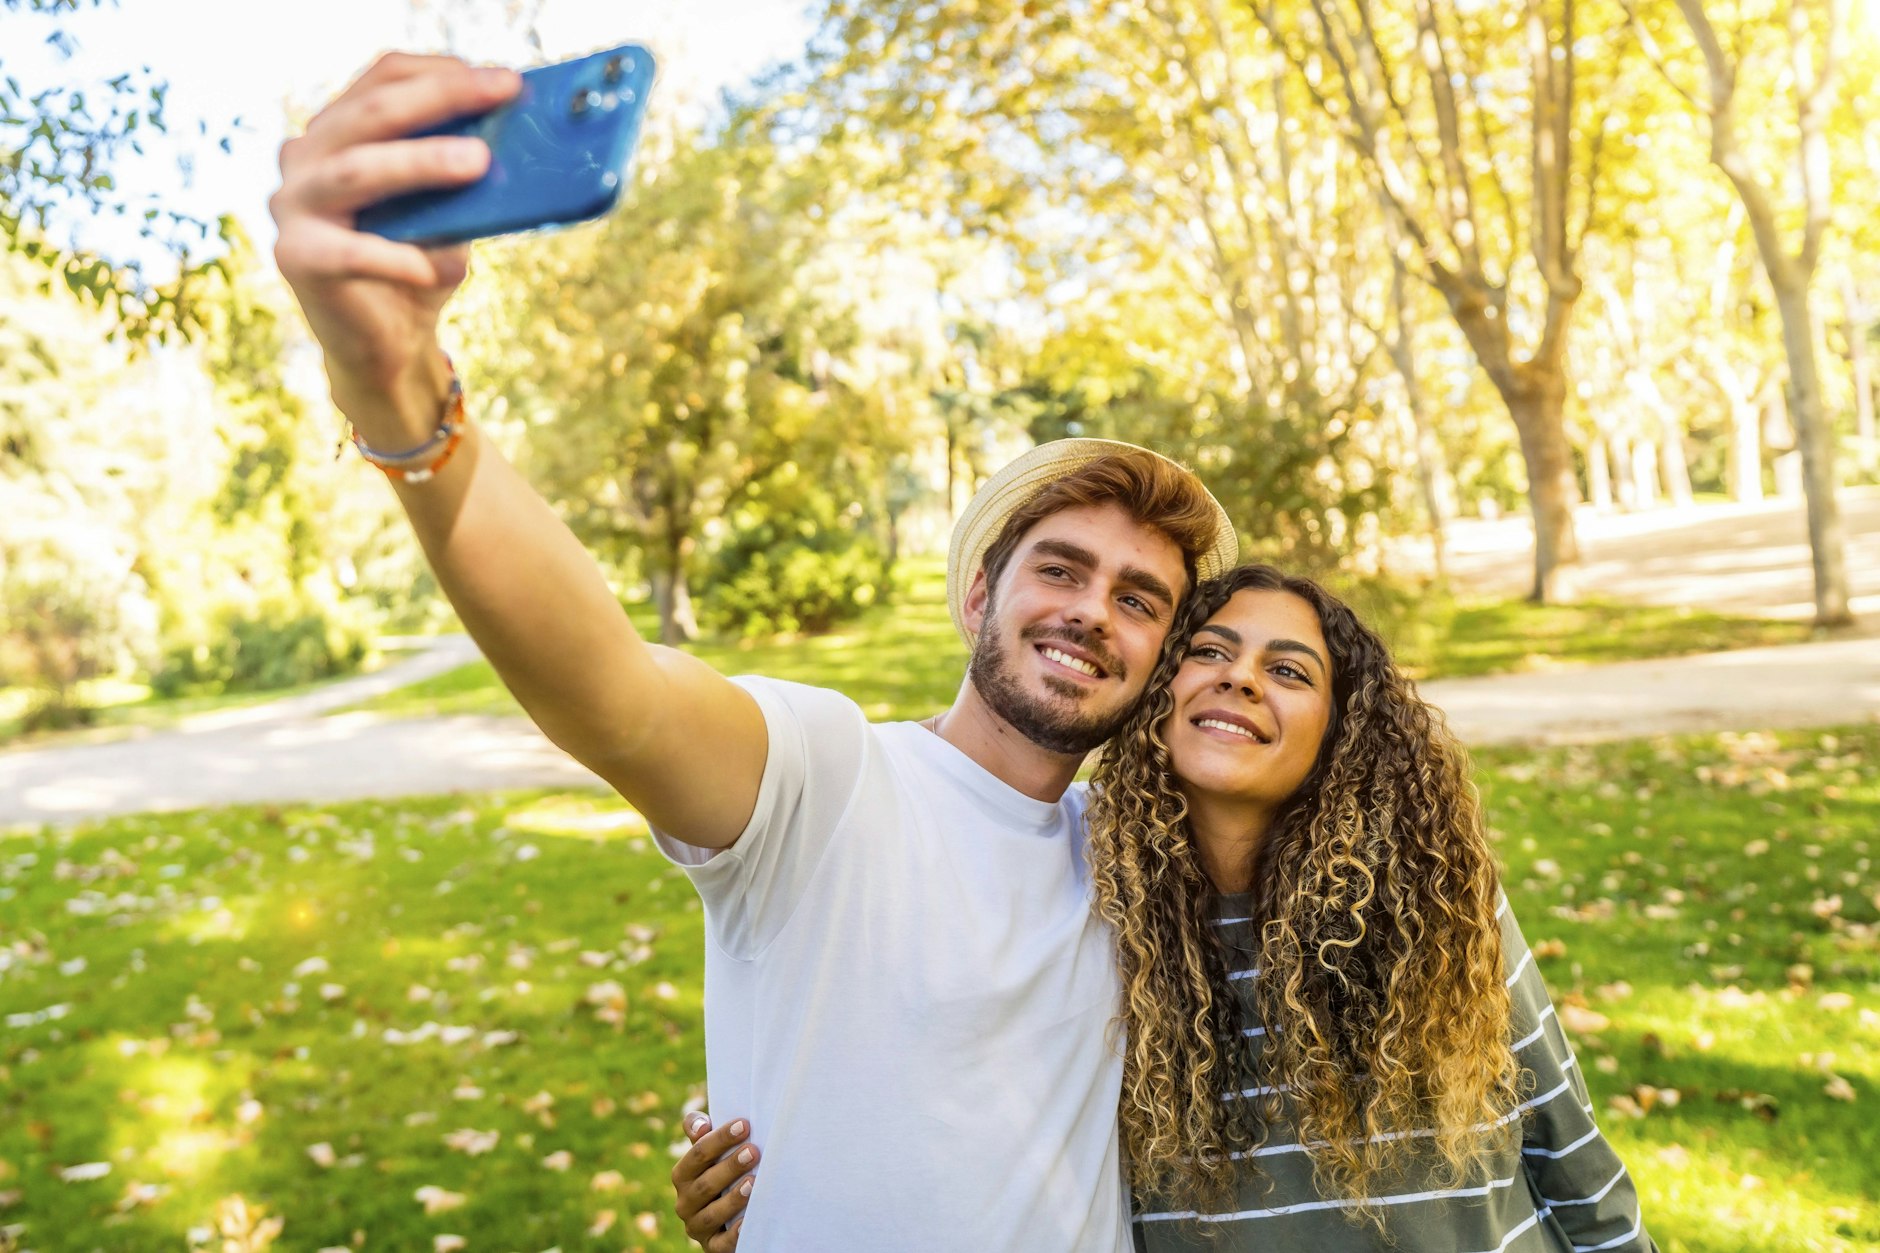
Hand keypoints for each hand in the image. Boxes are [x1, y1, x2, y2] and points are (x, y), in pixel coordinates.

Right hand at [269, 53, 520, 413]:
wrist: (387, 344)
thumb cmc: (419, 266)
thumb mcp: (447, 210)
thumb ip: (460, 172)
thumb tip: (516, 138)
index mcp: (337, 131)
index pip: (382, 78)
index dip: (441, 73)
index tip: (504, 80)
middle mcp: (303, 157)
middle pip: (371, 113)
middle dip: (439, 99)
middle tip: (499, 96)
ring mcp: (292, 205)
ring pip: (356, 169)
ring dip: (421, 161)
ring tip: (478, 162)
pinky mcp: (296, 258)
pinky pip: (350, 251)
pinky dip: (400, 256)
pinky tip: (445, 266)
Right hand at [671, 1112, 757, 1251]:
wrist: (729, 1217)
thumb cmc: (722, 1176)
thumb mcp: (711, 1156)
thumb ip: (702, 1137)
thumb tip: (701, 1124)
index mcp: (683, 1175)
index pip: (698, 1155)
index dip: (720, 1139)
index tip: (744, 1125)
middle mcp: (685, 1202)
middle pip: (705, 1184)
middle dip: (730, 1167)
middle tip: (753, 1152)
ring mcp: (697, 1227)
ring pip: (712, 1214)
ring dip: (733, 1198)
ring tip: (753, 1183)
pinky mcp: (712, 1246)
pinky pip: (722, 1243)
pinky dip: (735, 1233)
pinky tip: (748, 1220)